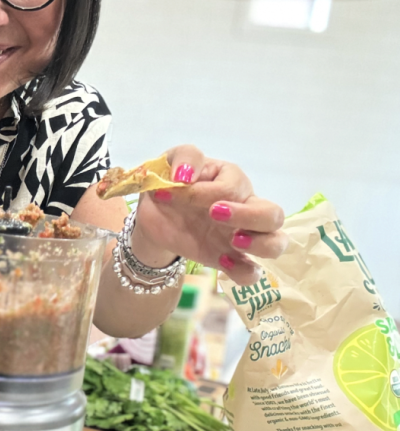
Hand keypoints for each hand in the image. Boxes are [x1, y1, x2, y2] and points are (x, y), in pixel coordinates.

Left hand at [132, 145, 287, 285]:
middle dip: (249, 216)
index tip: (169, 194)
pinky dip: (243, 271)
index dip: (202, 193)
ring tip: (233, 241)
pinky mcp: (231, 260)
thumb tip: (185, 175)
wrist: (154, 217)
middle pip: (273, 214)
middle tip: (214, 215)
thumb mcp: (169, 163)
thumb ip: (183, 157)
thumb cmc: (169, 185)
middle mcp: (245, 207)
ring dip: (260, 244)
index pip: (231, 187)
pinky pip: (251, 273)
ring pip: (276, 243)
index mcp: (232, 179)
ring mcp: (242, 236)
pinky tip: (222, 262)